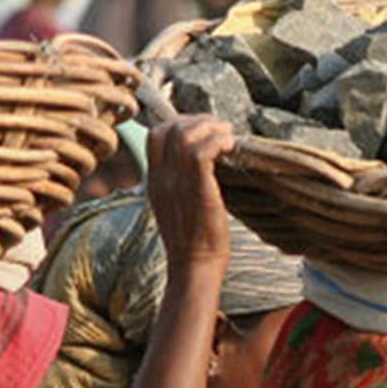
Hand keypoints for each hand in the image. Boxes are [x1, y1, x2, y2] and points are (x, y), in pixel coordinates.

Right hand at [146, 116, 234, 271]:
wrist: (194, 266)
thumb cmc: (195, 240)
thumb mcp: (179, 205)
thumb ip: (183, 181)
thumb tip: (206, 161)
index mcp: (155, 180)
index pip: (155, 134)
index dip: (180, 123)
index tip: (204, 130)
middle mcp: (161, 177)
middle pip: (170, 128)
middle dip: (200, 120)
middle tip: (222, 129)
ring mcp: (176, 183)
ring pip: (185, 134)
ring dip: (212, 128)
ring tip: (229, 137)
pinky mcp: (196, 189)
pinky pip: (202, 150)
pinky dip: (219, 141)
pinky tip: (231, 148)